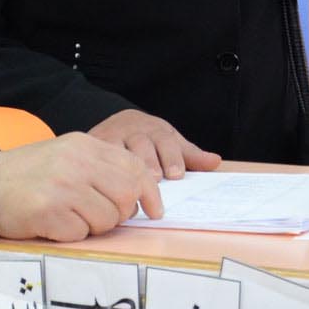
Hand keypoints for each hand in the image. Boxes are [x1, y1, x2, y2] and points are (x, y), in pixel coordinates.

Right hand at [0, 133, 163, 241]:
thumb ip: (102, 167)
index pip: (135, 168)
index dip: (150, 193)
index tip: (154, 210)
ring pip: (107, 220)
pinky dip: (72, 234)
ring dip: (94, 226)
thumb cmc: (31, 173)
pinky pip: (81, 234)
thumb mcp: (68, 154)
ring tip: (70, 216)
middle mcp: (77, 163)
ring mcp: (63, 188)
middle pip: (127, 197)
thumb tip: (140, 194)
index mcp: (85, 146)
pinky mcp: (48, 213)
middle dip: (121, 213)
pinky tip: (54, 222)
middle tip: (100, 214)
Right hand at [88, 109, 220, 179]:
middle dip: (150, 161)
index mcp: (155, 129)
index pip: (166, 141)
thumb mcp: (169, 142)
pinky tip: (107, 184)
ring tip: (132, 186)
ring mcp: (111, 136)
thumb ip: (190, 155)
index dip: (171, 157)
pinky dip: (103, 169)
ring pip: (118, 149)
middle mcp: (133, 130)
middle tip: (155, 179)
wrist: (116, 122)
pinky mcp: (93, 144)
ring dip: (125, 166)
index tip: (176, 174)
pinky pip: (97, 156)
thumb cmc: (148, 138)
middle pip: (142, 144)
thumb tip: (215, 162)